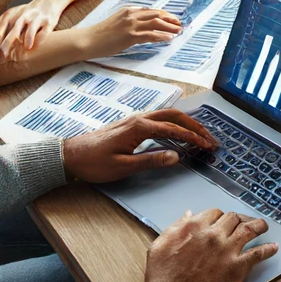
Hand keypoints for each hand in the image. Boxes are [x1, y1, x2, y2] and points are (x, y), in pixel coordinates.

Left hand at [0, 0, 67, 58]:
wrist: (47, 2)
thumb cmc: (24, 12)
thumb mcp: (9, 16)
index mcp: (10, 16)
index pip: (0, 32)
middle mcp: (22, 16)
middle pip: (13, 31)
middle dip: (7, 44)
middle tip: (2, 58)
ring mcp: (36, 18)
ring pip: (30, 29)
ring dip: (28, 38)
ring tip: (26, 48)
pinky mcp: (48, 22)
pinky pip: (44, 31)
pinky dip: (40, 38)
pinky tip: (37, 45)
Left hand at [62, 108, 217, 182]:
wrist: (70, 155)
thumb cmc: (94, 163)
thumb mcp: (123, 167)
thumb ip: (151, 160)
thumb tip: (177, 157)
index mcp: (140, 127)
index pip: (175, 130)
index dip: (193, 138)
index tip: (208, 145)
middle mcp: (140, 118)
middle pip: (175, 116)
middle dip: (195, 126)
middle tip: (210, 139)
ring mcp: (135, 119)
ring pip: (168, 115)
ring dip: (186, 122)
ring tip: (199, 134)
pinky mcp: (131, 123)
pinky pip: (159, 118)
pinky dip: (174, 123)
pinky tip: (177, 131)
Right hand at [86, 6, 182, 57]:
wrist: (88, 40)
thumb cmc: (101, 34)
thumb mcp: (117, 22)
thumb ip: (129, 21)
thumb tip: (143, 26)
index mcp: (129, 10)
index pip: (152, 10)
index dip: (164, 15)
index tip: (172, 19)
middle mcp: (131, 15)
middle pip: (157, 14)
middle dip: (170, 19)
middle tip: (180, 25)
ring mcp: (131, 25)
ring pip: (156, 23)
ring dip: (170, 27)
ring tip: (179, 31)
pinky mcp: (130, 36)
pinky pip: (150, 35)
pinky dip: (161, 36)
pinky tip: (169, 38)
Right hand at [144, 208, 278, 281]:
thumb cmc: (161, 278)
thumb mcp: (160, 245)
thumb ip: (176, 227)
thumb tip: (189, 215)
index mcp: (195, 227)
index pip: (215, 213)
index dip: (221, 217)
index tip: (223, 222)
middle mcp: (213, 234)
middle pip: (233, 219)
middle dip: (239, 220)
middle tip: (243, 223)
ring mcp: (227, 250)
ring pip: (249, 230)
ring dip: (258, 226)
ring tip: (263, 227)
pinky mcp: (236, 268)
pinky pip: (257, 254)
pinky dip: (267, 249)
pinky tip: (273, 247)